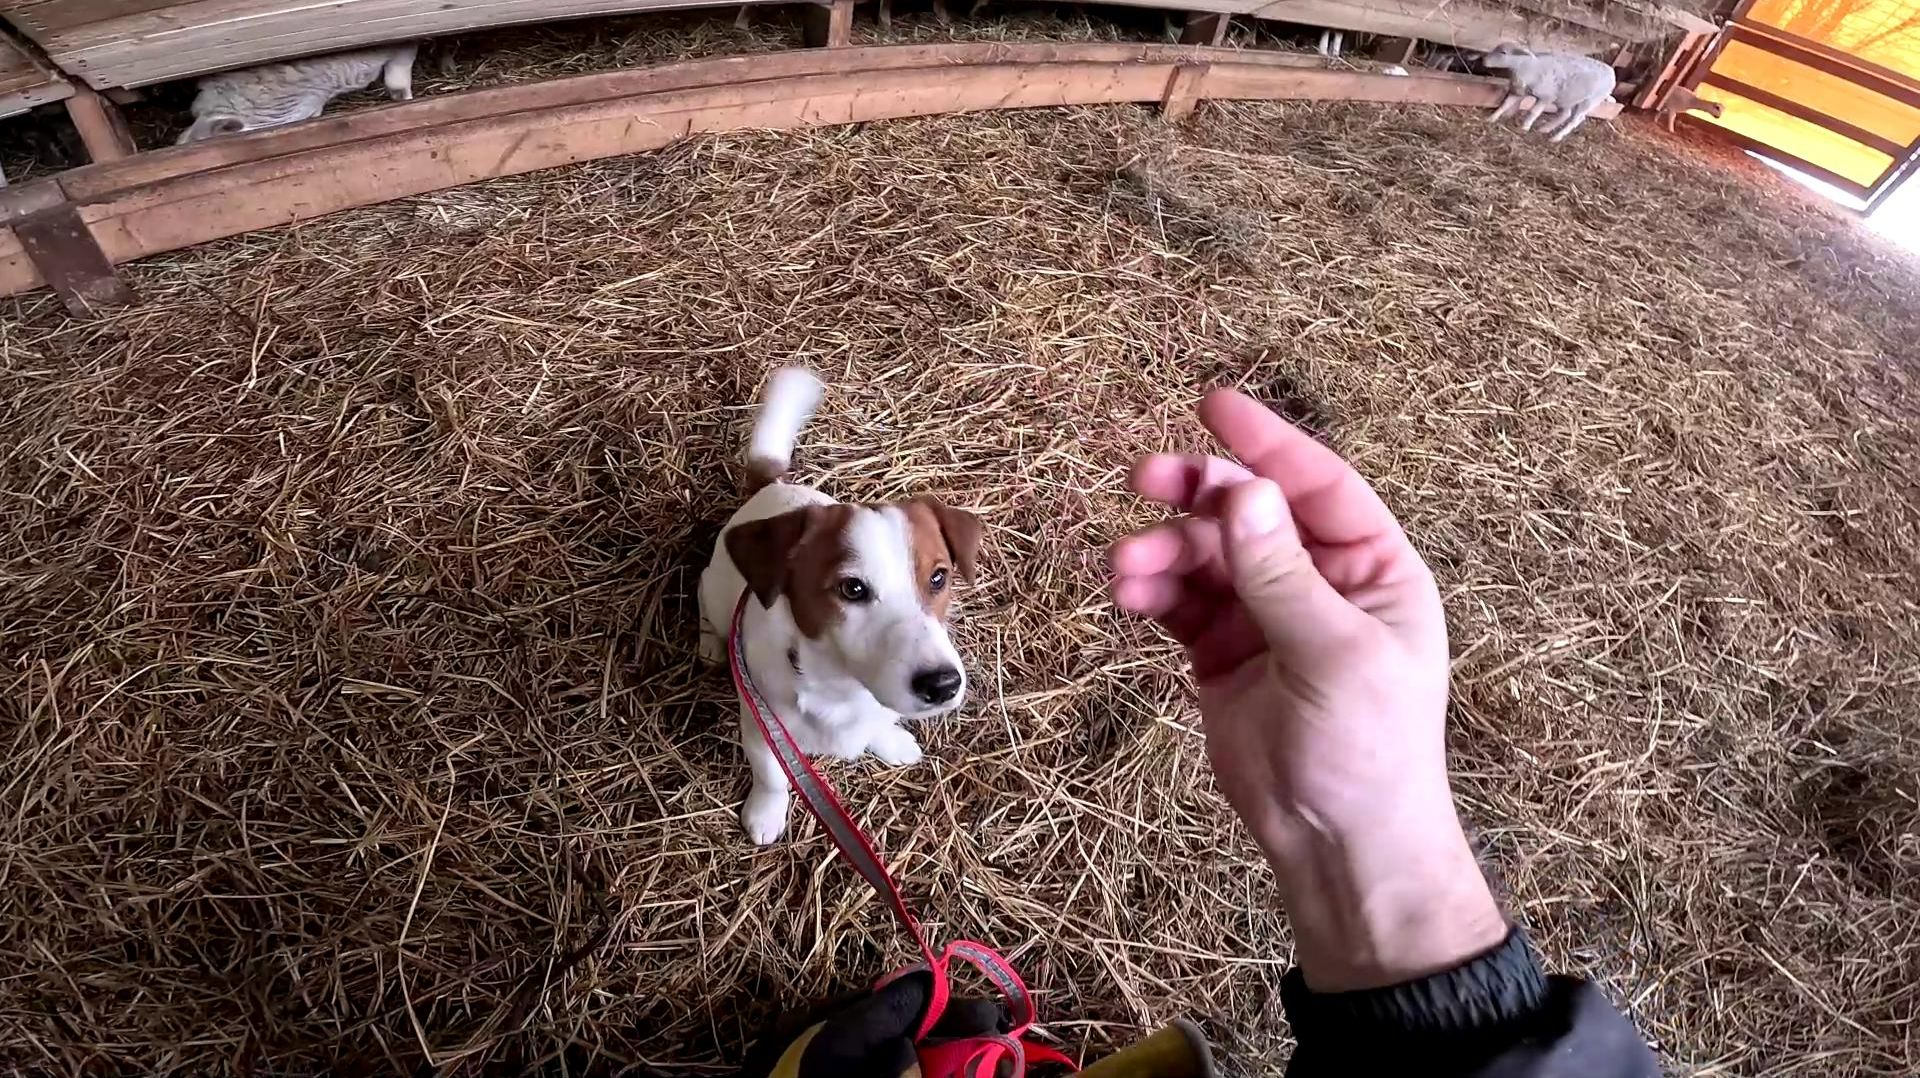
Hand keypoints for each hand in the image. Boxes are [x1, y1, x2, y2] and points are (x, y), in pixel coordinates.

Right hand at [1109, 390, 1504, 990]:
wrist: (1337, 843)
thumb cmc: (1368, 750)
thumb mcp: (1334, 653)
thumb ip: (1282, 575)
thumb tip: (1245, 494)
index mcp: (1374, 569)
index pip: (1318, 484)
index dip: (1268, 443)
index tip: (1214, 406)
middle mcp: (1320, 582)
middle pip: (1250, 513)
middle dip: (1197, 495)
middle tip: (1144, 477)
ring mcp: (1268, 617)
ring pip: (1205, 557)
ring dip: (1163, 552)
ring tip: (1125, 569)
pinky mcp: (1223, 654)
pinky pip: (1181, 604)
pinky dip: (1153, 593)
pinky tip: (1128, 595)